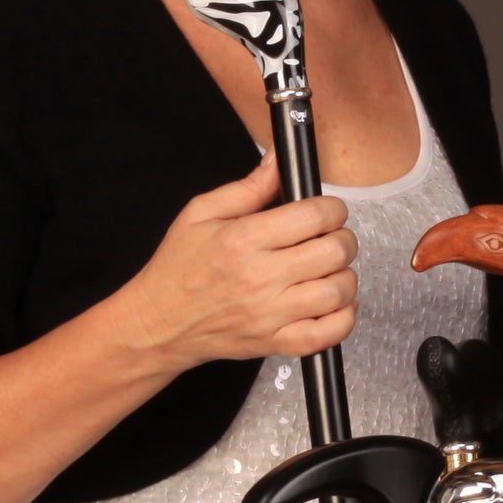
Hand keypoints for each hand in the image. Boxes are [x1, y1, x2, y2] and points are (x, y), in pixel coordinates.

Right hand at [121, 150, 358, 370]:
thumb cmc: (177, 268)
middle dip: (342, 238)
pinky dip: (343, 318)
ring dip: (344, 276)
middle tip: (331, 238)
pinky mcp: (274, 343)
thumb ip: (249, 187)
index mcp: (243, 240)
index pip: (314, 216)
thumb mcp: (201, 213)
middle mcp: (260, 278)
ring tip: (329, 270)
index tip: (328, 211)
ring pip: (337, 292)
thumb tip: (279, 159)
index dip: (332, 208)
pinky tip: (333, 303)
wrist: (158, 323)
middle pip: (334, 251)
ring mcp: (270, 315)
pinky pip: (328, 335)